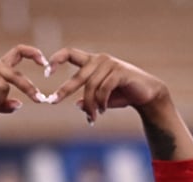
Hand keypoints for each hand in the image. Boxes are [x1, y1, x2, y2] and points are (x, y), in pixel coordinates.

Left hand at [45, 48, 167, 123]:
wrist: (147, 94)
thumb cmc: (123, 95)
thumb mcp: (102, 99)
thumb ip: (90, 99)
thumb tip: (77, 105)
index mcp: (92, 62)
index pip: (70, 53)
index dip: (56, 60)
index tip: (45, 72)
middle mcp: (100, 59)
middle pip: (78, 76)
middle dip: (64, 90)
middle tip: (52, 101)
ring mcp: (110, 64)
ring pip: (90, 87)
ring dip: (90, 106)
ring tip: (93, 117)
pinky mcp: (120, 72)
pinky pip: (103, 89)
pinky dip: (101, 102)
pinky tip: (102, 111)